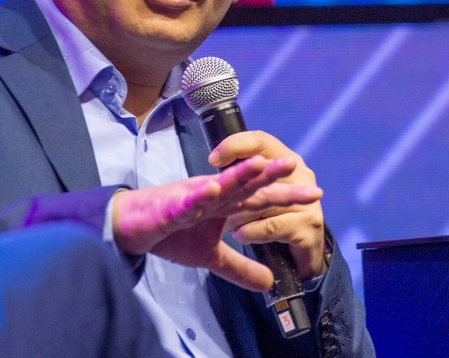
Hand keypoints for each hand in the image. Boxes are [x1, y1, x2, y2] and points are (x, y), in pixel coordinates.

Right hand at [112, 155, 321, 290]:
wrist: (134, 228)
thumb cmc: (171, 234)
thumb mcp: (212, 257)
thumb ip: (240, 267)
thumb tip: (268, 283)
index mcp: (224, 205)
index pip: (260, 200)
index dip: (286, 197)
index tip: (314, 194)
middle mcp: (213, 195)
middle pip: (247, 186)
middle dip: (271, 176)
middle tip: (296, 165)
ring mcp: (193, 198)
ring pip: (220, 185)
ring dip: (239, 175)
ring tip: (261, 165)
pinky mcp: (172, 206)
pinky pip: (188, 201)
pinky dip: (200, 195)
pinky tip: (213, 189)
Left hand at [209, 131, 326, 280]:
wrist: (300, 260)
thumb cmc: (271, 218)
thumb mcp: (254, 195)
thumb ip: (239, 180)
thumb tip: (210, 174)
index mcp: (285, 159)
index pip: (259, 141)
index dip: (235, 146)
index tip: (213, 160)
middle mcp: (300, 175)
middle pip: (262, 170)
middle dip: (236, 179)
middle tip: (213, 188)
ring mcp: (307, 200)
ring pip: (261, 202)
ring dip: (238, 215)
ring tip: (226, 224)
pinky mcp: (308, 227)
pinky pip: (269, 227)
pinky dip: (250, 233)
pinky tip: (241, 235)